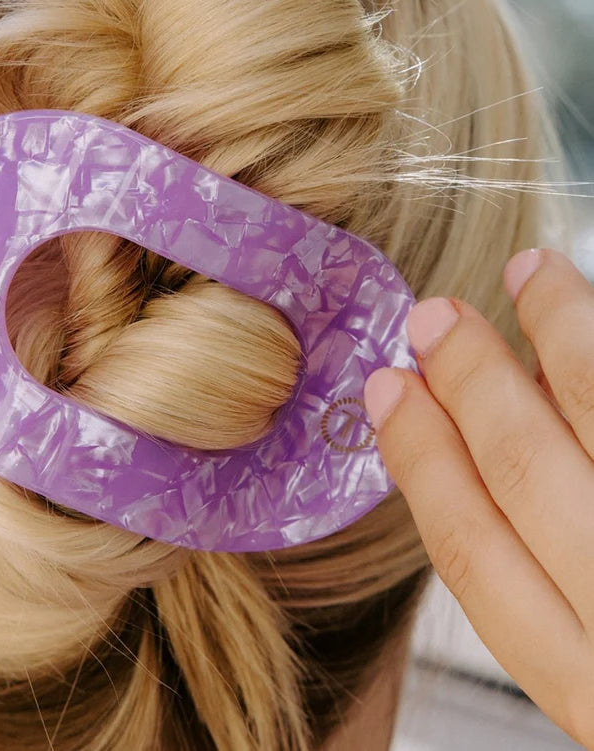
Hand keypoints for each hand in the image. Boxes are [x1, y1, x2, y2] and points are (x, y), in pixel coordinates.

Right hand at [364, 248, 593, 748]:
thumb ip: (559, 600)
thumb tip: (480, 472)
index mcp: (593, 686)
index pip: (472, 553)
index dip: (420, 461)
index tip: (388, 392)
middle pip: (529, 477)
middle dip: (472, 382)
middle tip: (434, 316)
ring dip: (565, 339)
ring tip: (532, 274)